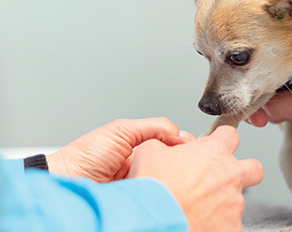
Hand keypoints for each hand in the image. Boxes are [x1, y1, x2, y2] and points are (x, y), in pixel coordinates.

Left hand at [46, 117, 195, 181]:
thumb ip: (153, 126)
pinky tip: (167, 184)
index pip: (173, 141)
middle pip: (175, 159)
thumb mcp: (121, 131)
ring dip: (175, 173)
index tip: (191, 146)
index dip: (184, 142)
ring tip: (177, 171)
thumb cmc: (86, 156)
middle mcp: (145, 162)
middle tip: (187, 159)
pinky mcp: (143, 196)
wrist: (68, 181)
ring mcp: (145, 180)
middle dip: (183, 158)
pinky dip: (165, 188)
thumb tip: (180, 134)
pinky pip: (161, 192)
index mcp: (142, 144)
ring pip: (171, 176)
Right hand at [128, 125, 263, 231]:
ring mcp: (234, 204)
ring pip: (238, 199)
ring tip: (198, 206)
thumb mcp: (149, 152)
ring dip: (223, 200)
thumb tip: (169, 146)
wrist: (155, 224)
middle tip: (223, 177)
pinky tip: (200, 221)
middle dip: (242, 170)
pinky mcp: (232, 228)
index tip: (215, 144)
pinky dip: (218, 223)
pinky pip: (230, 223)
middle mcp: (230, 176)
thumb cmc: (154, 190)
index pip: (231, 135)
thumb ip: (166, 143)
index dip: (222, 138)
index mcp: (214, 153)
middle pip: (254, 168)